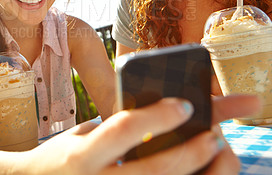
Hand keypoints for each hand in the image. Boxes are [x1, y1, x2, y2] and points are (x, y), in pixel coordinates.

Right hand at [24, 95, 260, 174]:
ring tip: (213, 155)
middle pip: (153, 170)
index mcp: (81, 155)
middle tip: (214, 134)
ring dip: (194, 172)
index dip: (157, 116)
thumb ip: (112, 131)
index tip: (185, 104)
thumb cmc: (57, 160)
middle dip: (190, 152)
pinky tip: (192, 173)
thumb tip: (157, 120)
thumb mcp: (78, 139)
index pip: (123, 129)